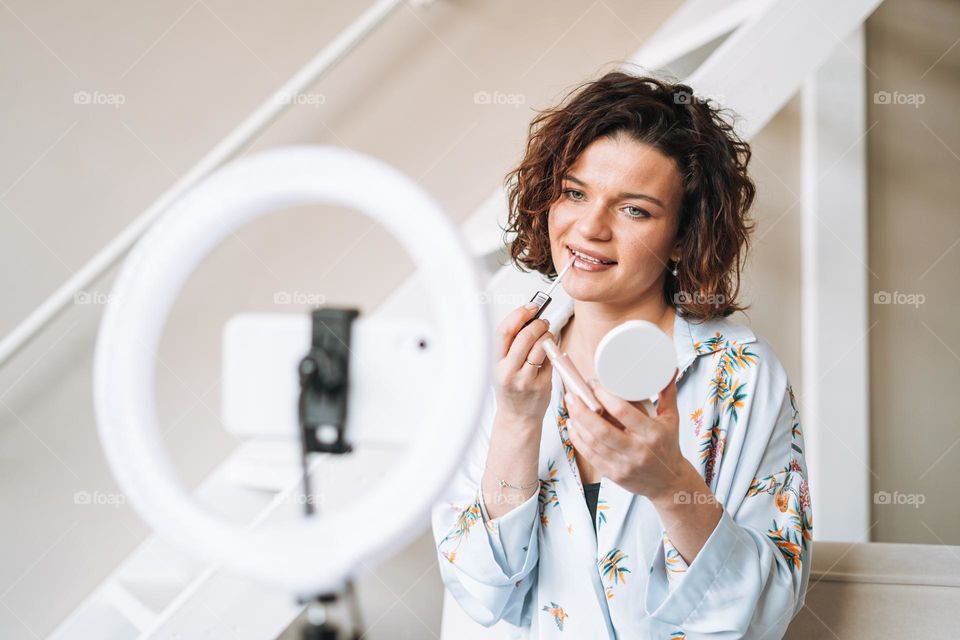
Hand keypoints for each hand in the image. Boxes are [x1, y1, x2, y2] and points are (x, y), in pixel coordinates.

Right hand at [492, 303, 554, 424]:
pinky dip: (553, 351)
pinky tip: (550, 352)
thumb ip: (512, 345)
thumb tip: (527, 319)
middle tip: (543, 322)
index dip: (519, 315)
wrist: (517, 418)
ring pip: (541, 346)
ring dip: (548, 335)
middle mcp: (508, 371)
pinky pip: (551, 360)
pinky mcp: (542, 385)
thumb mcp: (502, 366)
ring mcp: (526, 379)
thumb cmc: (511, 390)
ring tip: (547, 336)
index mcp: (496, 363)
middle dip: (538, 324)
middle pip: (525, 336)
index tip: (531, 307)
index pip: (504, 332)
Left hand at [564, 369, 687, 500]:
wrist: (669, 482)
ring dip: (577, 423)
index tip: (594, 384)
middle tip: (571, 395)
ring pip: (592, 443)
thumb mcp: (672, 419)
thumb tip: (669, 368)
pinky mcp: (612, 474)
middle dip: (582, 410)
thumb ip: (667, 393)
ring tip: (569, 406)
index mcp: (652, 434)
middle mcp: (637, 450)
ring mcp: (623, 465)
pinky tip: (572, 425)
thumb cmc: (668, 446)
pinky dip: (577, 439)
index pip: (624, 413)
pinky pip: (589, 456)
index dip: (605, 397)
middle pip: (602, 430)